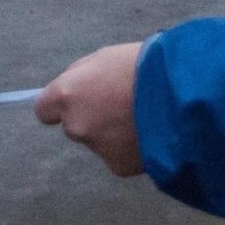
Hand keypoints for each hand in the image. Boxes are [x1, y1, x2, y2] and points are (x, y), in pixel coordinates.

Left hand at [34, 42, 144, 176]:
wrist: (180, 97)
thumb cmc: (143, 66)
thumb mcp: (105, 57)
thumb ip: (83, 77)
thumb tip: (75, 90)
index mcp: (68, 96)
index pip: (44, 110)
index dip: (60, 105)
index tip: (78, 100)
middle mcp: (76, 126)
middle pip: (75, 125)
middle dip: (92, 117)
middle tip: (121, 104)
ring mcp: (97, 150)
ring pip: (100, 141)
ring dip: (113, 133)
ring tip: (142, 117)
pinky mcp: (120, 167)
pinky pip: (120, 155)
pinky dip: (131, 148)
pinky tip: (150, 134)